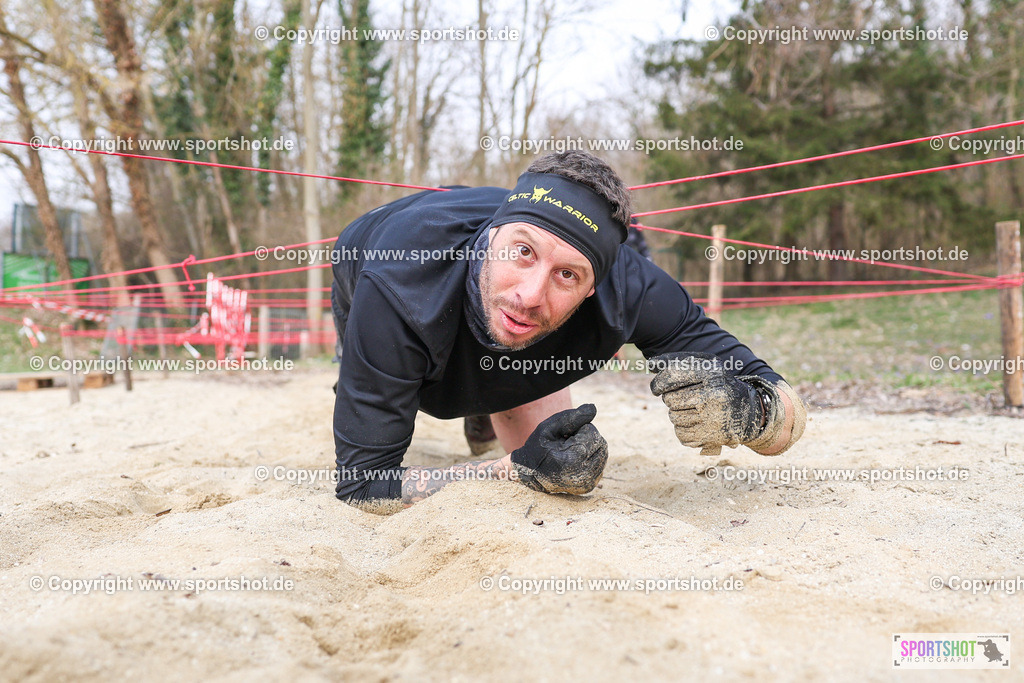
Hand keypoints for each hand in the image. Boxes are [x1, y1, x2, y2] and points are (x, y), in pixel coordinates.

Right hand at [511, 404, 607, 494]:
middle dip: (586, 438)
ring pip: (602, 453)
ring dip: (589, 448)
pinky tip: (575, 460)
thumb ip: (571, 417)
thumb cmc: (538, 448)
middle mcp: (584, 474)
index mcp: (574, 459)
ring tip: (570, 452)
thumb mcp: (549, 428)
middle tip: (567, 444)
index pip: (592, 432)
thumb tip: (594, 408)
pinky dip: (590, 458)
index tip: (564, 437)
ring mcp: (588, 482)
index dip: (578, 430)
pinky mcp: (589, 485)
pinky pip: (600, 463)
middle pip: (600, 443)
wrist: (530, 474)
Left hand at [650, 352, 765, 449]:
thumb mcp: (707, 367)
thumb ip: (678, 361)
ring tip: (693, 410)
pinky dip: (684, 430)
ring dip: (678, 414)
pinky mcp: (711, 437)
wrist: (750, 413)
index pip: (672, 376)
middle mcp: (714, 395)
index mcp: (712, 373)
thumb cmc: (720, 385)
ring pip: (674, 417)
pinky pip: (680, 434)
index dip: (659, 383)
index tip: (658, 387)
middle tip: (684, 398)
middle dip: (671, 399)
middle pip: (670, 399)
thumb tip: (650, 365)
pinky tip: (697, 423)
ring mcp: (713, 418)